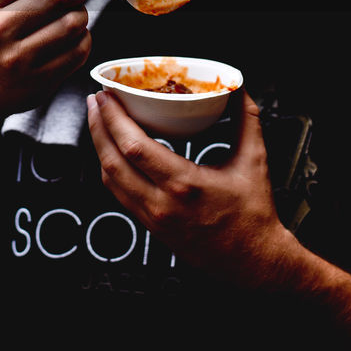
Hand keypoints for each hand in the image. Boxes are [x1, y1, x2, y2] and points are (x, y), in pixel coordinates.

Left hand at [87, 90, 296, 287]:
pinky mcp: (150, 226)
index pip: (134, 146)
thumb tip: (238, 89)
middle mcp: (162, 203)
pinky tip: (112, 151)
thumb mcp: (254, 161)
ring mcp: (152, 217)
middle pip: (112, 160)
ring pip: (109, 178)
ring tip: (99, 121)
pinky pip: (118, 193)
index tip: (106, 96)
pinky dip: (110, 168)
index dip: (113, 118)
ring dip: (99, 146)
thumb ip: (246, 119)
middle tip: (96, 100)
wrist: (253, 261)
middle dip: (98, 126)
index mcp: (184, 185)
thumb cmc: (253, 217)